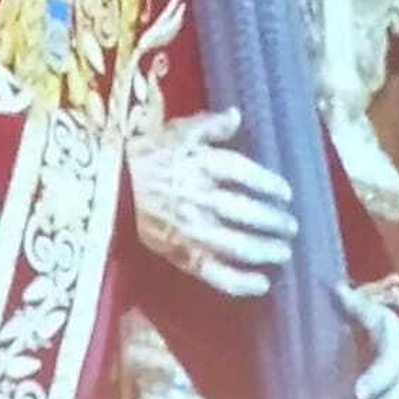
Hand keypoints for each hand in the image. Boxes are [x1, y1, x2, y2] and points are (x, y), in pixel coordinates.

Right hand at [128, 106, 296, 298]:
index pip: (244, 174)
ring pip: (236, 245)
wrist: (107, 188)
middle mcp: (200, 199)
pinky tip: (262, 284)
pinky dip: (240, 281)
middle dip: (273, 221)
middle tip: (291, 227)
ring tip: (283, 253)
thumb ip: (209, 125)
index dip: (268, 184)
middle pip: (245, 212)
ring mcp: (191, 231)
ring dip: (264, 250)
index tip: (286, 193)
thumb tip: (236, 115)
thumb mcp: (176, 132)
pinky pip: (215, 273)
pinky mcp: (181, 256)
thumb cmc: (144, 157)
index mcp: (201, 165)